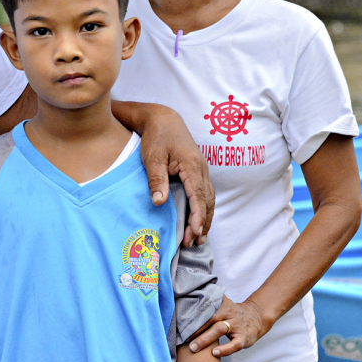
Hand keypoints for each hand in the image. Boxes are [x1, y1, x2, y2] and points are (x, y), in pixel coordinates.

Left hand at [137, 105, 214, 245]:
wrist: (163, 118)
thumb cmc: (157, 136)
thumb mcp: (152, 157)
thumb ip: (157, 179)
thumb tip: (159, 202)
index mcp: (192, 165)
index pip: (198, 196)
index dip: (198, 216)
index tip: (193, 233)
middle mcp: (201, 168)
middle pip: (207, 201)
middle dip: (202, 223)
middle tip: (192, 242)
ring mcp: (202, 169)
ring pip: (209, 198)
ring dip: (206, 218)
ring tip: (198, 238)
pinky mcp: (198, 170)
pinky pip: (205, 193)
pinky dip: (204, 209)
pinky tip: (199, 220)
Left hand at [188, 296, 268, 357]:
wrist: (256, 317)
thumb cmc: (232, 313)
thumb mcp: (222, 305)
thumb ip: (208, 304)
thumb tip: (185, 305)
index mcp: (222, 304)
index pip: (205, 308)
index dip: (193, 314)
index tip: (180, 320)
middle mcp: (228, 313)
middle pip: (210, 318)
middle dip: (196, 327)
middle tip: (183, 336)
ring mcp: (236, 325)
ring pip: (219, 329)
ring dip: (205, 338)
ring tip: (193, 347)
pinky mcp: (243, 338)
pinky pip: (234, 344)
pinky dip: (225, 349)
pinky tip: (215, 353)